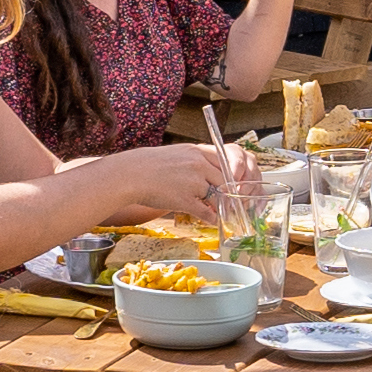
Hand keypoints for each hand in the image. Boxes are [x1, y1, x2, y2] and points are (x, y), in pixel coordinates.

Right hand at [105, 139, 244, 224]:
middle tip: (238, 201)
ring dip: (223, 206)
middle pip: (227, 179)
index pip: (228, 160)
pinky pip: (206, 212)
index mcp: (198, 151)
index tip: (239, 183)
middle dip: (233, 192)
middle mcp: (198, 164)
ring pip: (219, 196)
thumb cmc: (153, 165)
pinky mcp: (184, 199)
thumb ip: (199, 161)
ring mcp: (192, 182)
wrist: (131, 174)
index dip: (236, 174)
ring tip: (226, 212)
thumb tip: (215, 173)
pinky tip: (212, 220)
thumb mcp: (180, 154)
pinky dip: (211, 218)